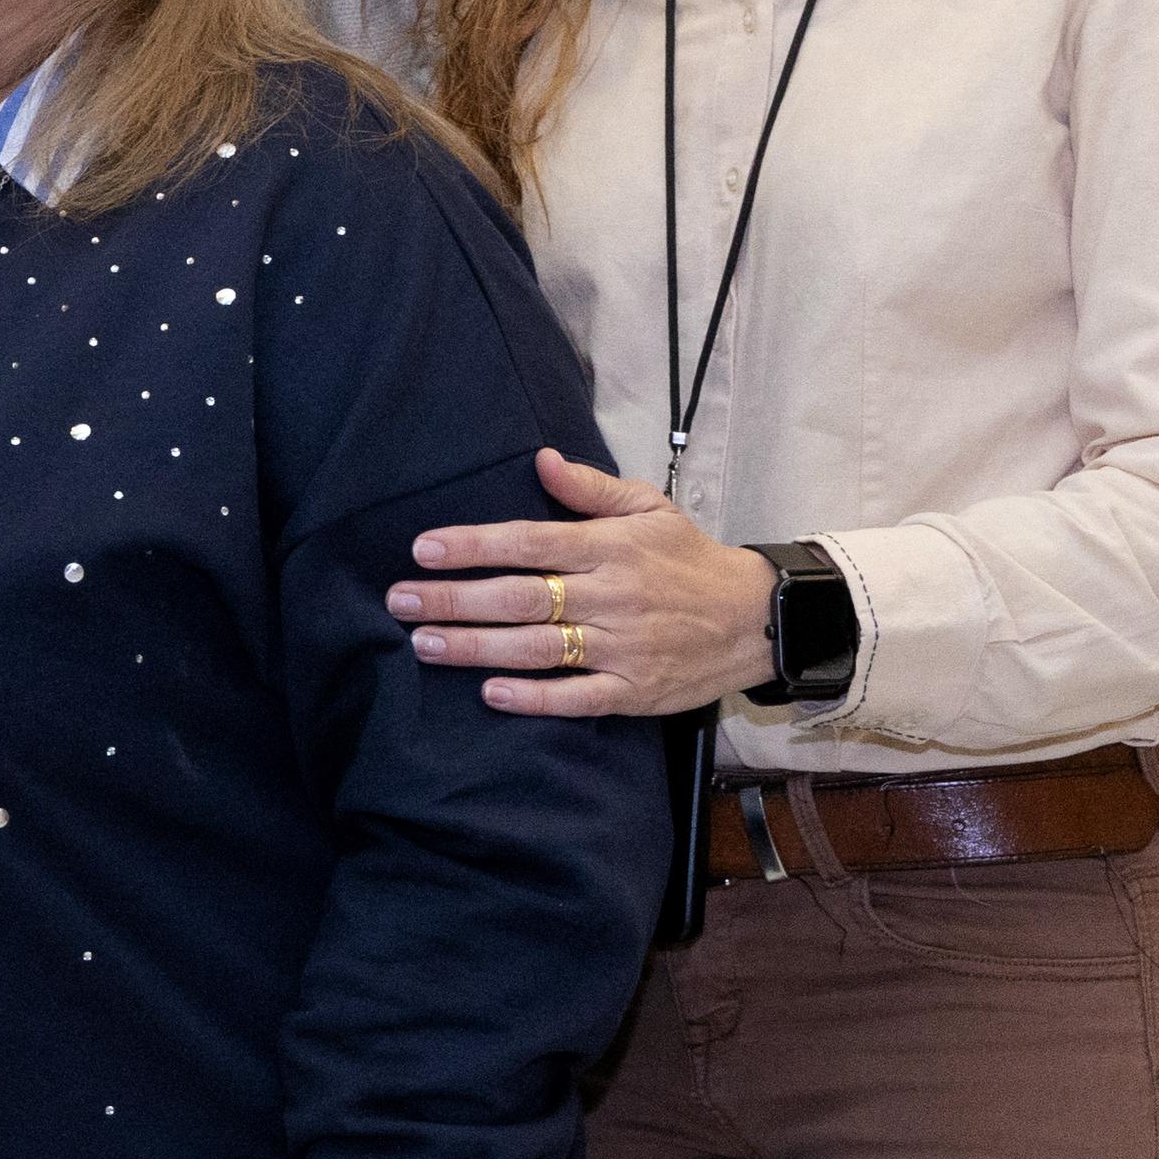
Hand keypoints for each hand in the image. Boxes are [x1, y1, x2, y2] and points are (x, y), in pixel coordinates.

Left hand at [391, 447, 779, 714]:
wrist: (759, 618)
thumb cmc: (690, 558)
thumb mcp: (650, 508)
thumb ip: (591, 488)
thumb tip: (541, 459)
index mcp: (609, 548)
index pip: (527, 543)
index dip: (472, 546)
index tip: (422, 549)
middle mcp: (611, 596)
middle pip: (519, 598)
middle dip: (454, 599)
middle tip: (399, 601)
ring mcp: (624, 646)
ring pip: (537, 648)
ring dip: (475, 648)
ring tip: (424, 643)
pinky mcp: (636, 690)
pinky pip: (577, 697)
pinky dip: (534, 698)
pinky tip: (490, 693)